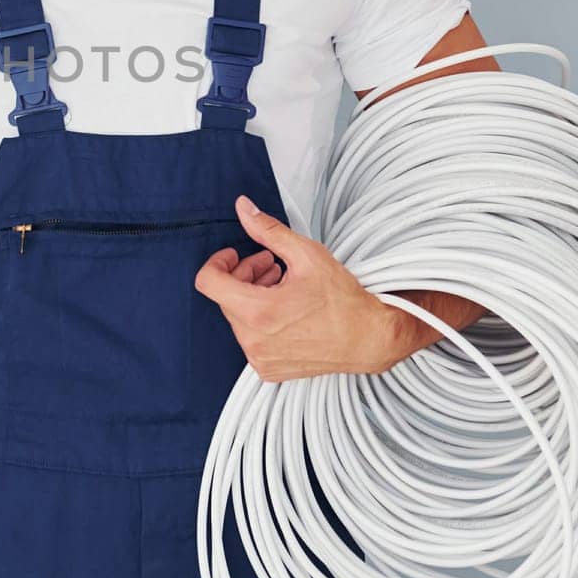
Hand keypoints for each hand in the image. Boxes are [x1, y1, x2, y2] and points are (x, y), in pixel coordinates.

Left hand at [193, 195, 413, 380]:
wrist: (369, 339)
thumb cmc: (343, 299)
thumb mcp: (306, 255)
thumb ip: (268, 230)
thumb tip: (243, 207)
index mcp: (257, 311)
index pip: (208, 282)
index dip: (218, 262)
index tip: (235, 254)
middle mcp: (253, 340)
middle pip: (225, 298)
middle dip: (243, 275)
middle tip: (271, 264)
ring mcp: (260, 358)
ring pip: (238, 318)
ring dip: (252, 296)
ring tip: (281, 285)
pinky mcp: (269, 370)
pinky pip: (251, 339)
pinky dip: (261, 321)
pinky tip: (286, 310)